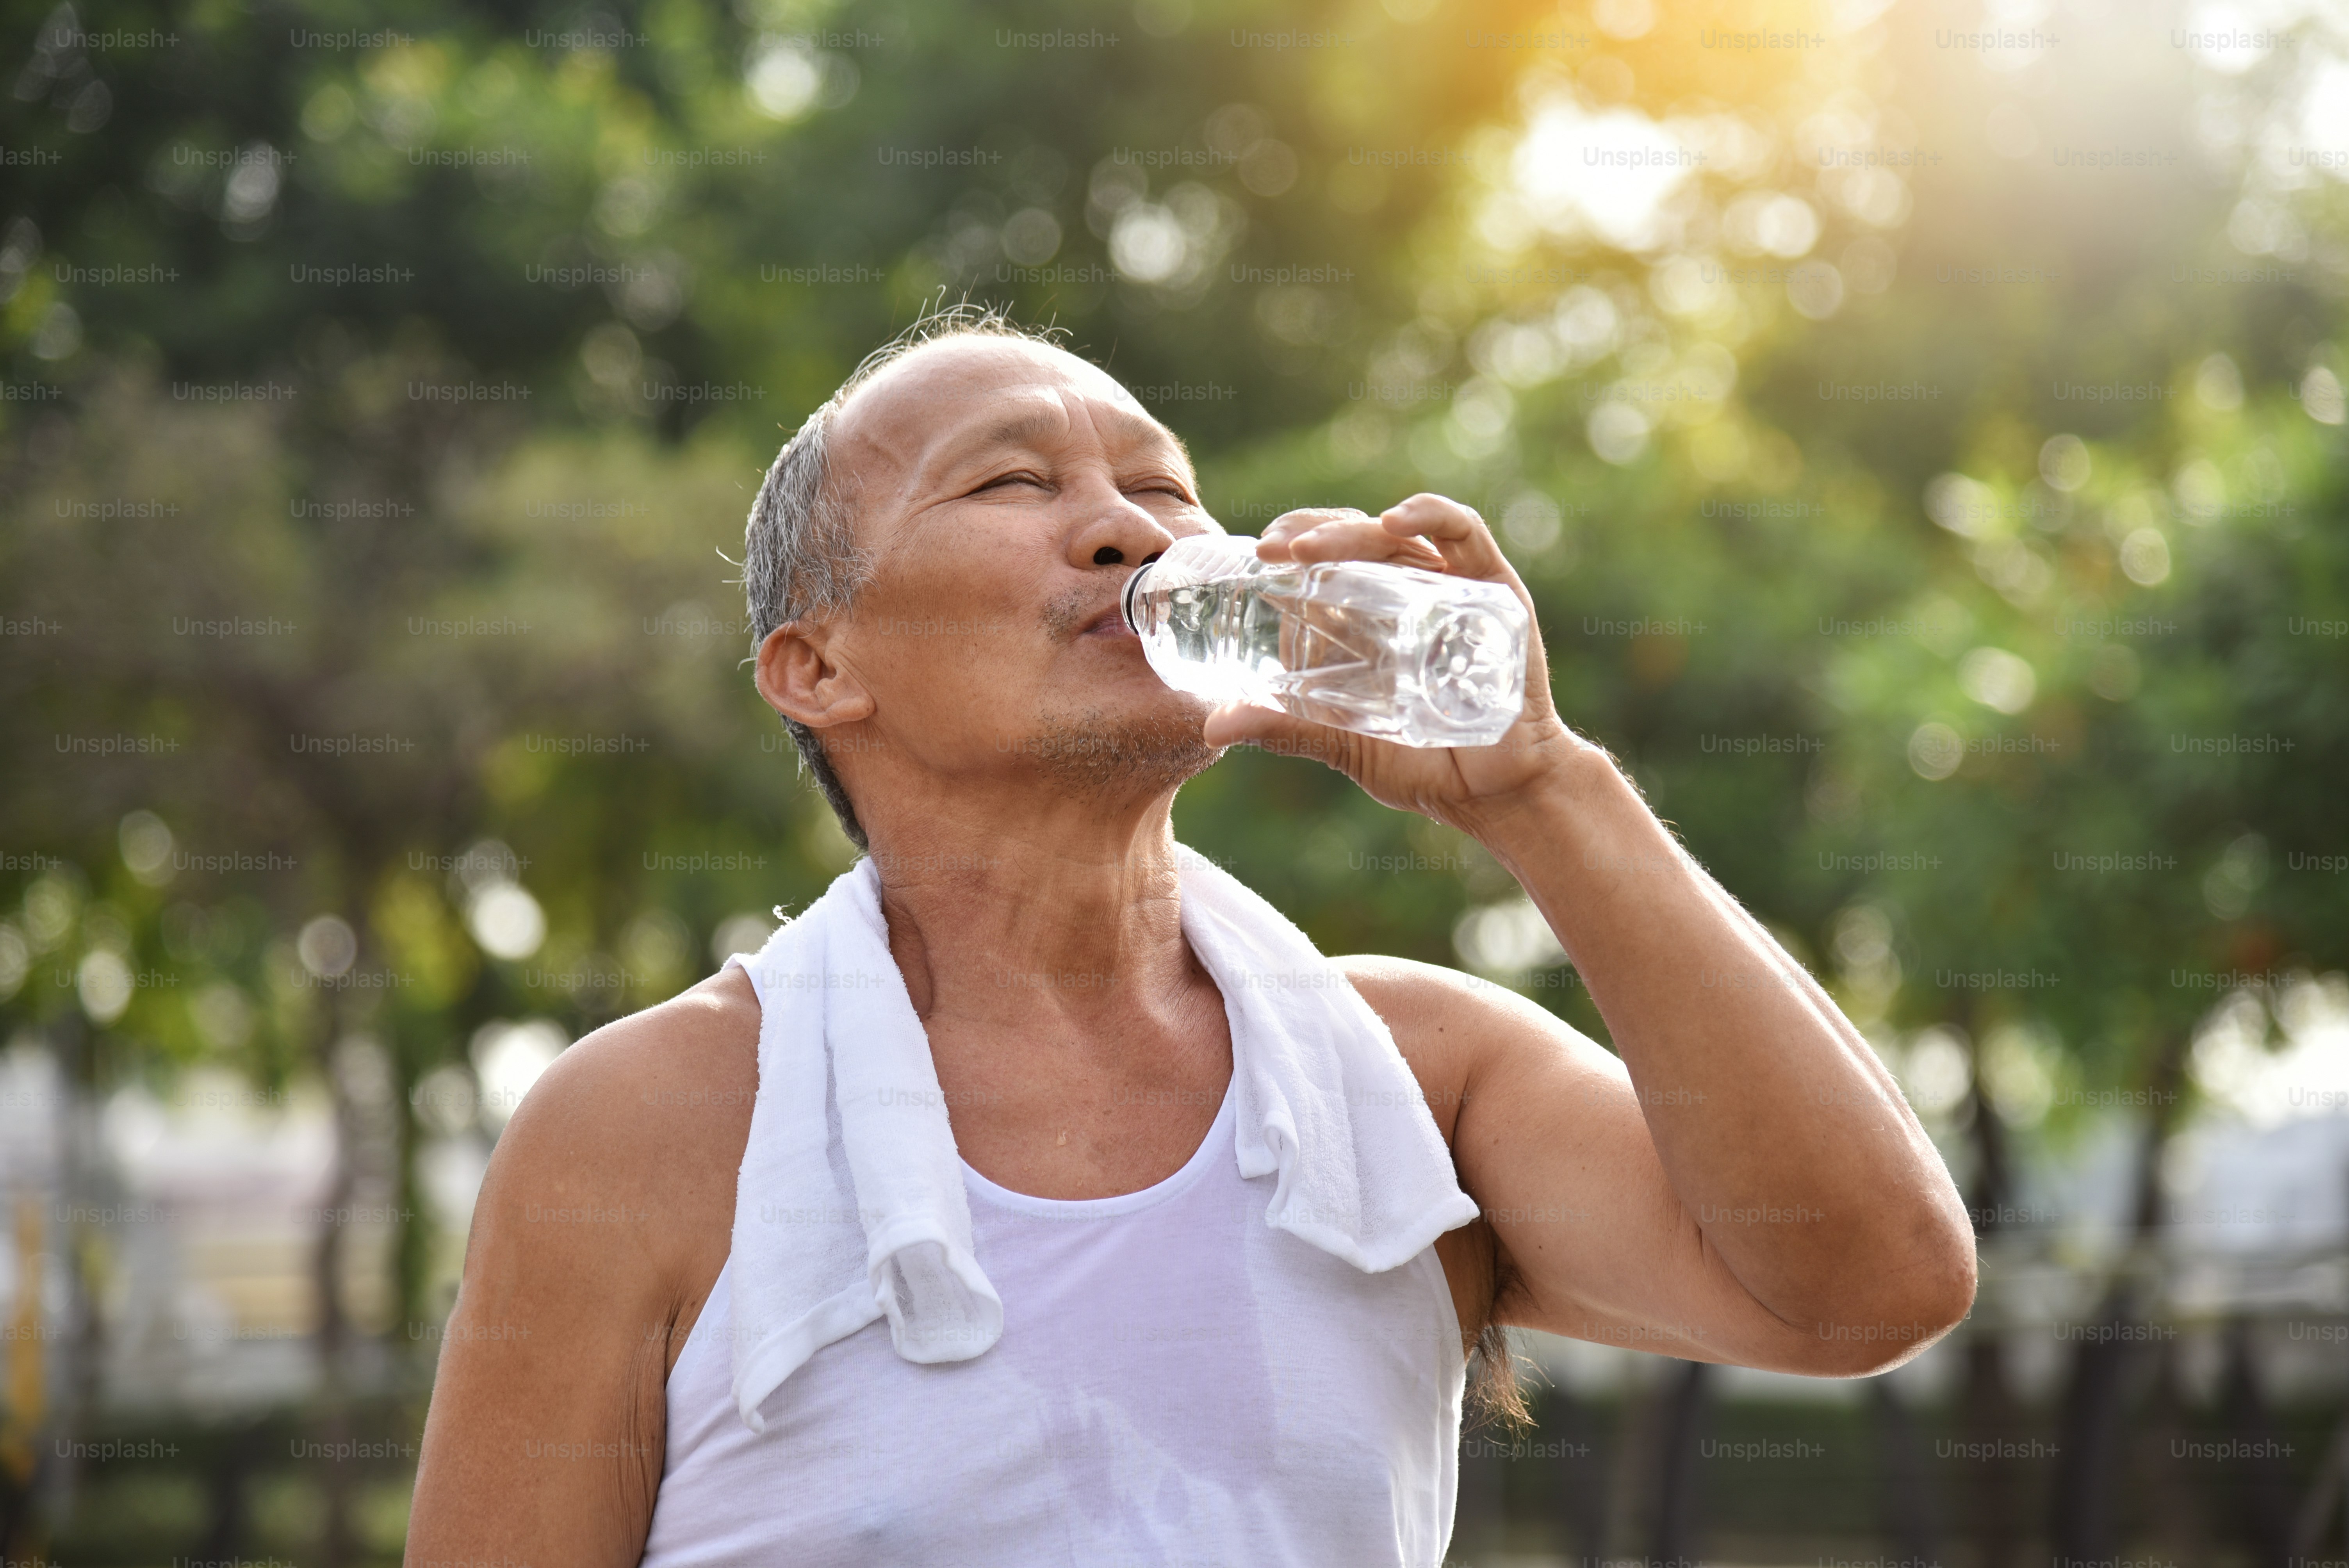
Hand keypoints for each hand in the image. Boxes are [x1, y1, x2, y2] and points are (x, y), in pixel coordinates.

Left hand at [1199, 493, 1586, 831]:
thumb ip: (1287, 729)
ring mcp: (1451, 585)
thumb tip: (1212, 727)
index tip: (1252, 557)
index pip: (1325, 558)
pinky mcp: (1493, 587)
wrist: (1497, 792)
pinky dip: (1429, 515)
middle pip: (1353, 538)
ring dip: (1349, 532)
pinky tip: (1394, 522)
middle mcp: (1407, 591)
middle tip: (1268, 549)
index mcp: (1369, 615)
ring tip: (1307, 548)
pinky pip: (1463, 532)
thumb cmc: (1423, 766)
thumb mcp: (1344, 744)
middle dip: (1307, 534)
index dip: (1289, 546)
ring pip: (1396, 533)